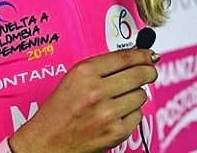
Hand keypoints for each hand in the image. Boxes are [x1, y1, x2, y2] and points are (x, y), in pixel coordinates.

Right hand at [8, 49, 158, 152]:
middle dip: (148, 72)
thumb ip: (100, 69)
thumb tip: (132, 61)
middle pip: (139, 74)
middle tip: (149, 72)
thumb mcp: (72, 79)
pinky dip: (132, 113)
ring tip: (122, 97)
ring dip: (136, 94)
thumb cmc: (58, 111)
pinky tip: (118, 113)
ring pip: (141, 95)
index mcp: (84, 73)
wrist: (47, 142)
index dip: (141, 55)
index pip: (124, 57)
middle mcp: (96, 90)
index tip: (148, 55)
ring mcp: (108, 112)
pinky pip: (138, 115)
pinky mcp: (116, 131)